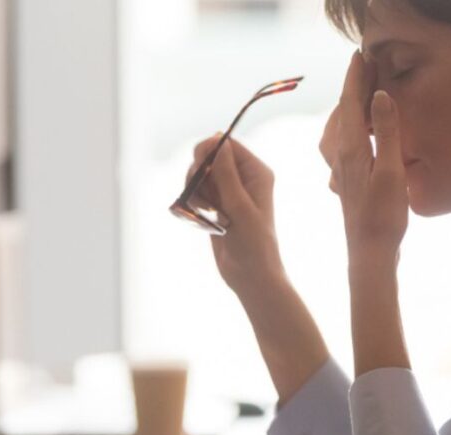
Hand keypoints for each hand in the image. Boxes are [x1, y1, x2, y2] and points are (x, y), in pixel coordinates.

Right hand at [186, 134, 284, 292]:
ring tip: (206, 213)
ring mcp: (228, 192)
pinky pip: (196, 193)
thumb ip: (227, 174)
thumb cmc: (254, 243)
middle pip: (208, 157)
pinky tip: (202, 219)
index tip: (199, 167)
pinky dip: (193, 203)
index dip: (209, 150)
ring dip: (195, 191)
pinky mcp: (216, 206)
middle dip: (199, 174)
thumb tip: (218, 141)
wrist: (250, 276)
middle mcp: (243, 178)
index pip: (228, 145)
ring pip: (199, 176)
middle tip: (202, 196)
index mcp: (256, 172)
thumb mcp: (240, 207)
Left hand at [320, 51, 409, 261]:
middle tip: (366, 67)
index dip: (356, 78)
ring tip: (361, 95)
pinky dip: (348, 129)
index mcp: (351, 148)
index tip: (361, 55)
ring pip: (338, 128)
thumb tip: (380, 95)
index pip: (350, 103)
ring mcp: (340, 169)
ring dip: (349, 108)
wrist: (369, 253)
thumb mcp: (392, 171)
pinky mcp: (345, 181)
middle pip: (342, 112)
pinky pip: (340, 144)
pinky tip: (356, 136)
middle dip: (353, 88)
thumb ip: (387, 132)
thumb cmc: (383, 217)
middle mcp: (340, 156)